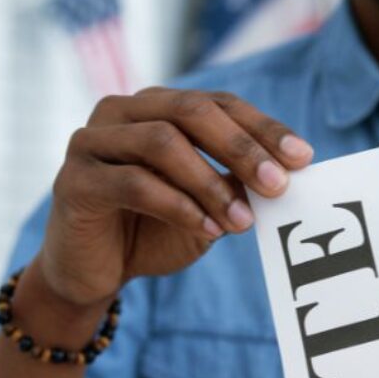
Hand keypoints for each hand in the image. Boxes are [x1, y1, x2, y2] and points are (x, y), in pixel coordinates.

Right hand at [38, 87, 313, 308]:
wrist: (93, 274)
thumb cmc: (152, 233)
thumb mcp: (205, 208)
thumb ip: (233, 187)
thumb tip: (282, 175)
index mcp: (156, 108)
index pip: (218, 104)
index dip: (263, 128)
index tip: (303, 157)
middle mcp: (122, 113)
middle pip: (191, 111)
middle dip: (241, 148)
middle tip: (277, 185)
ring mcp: (92, 142)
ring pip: (162, 142)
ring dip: (210, 183)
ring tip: (241, 223)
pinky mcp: (75, 180)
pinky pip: (134, 184)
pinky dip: (178, 207)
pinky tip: (207, 230)